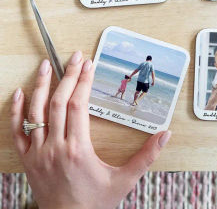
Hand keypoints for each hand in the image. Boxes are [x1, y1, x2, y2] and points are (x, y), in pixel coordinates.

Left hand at [11, 52, 170, 208]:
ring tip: (45, 65)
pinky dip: (15, 110)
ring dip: (39, 85)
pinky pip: (15, 131)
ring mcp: (37, 153)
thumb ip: (147, 157)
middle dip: (67, 75)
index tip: (89, 65)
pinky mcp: (27, 159)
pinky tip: (18, 92)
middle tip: (75, 57)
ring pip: (35, 112)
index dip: (83, 82)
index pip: (77, 106)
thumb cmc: (95, 203)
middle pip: (57, 102)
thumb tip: (165, 135)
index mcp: (77, 149)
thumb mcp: (124, 181)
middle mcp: (54, 147)